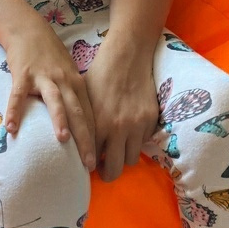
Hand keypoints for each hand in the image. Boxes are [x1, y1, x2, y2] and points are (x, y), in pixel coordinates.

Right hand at [5, 28, 96, 171]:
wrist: (29, 30)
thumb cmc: (50, 56)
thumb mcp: (68, 73)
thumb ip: (74, 96)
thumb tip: (81, 126)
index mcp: (76, 84)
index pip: (89, 114)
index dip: (95, 137)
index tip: (99, 159)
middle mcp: (64, 81)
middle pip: (77, 112)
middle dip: (85, 138)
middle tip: (89, 162)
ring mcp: (43, 77)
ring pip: (55, 101)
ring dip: (59, 119)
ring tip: (63, 140)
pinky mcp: (23, 74)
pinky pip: (18, 95)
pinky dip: (15, 110)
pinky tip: (11, 128)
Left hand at [83, 39, 158, 182]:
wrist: (127, 55)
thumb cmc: (100, 73)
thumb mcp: (85, 98)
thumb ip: (84, 123)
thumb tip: (77, 142)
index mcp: (98, 123)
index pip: (92, 158)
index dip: (90, 163)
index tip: (89, 164)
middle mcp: (119, 129)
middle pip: (115, 169)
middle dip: (108, 173)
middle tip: (104, 167)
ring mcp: (138, 125)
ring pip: (132, 159)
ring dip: (124, 156)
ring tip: (118, 148)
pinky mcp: (151, 120)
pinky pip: (144, 142)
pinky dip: (137, 140)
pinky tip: (130, 130)